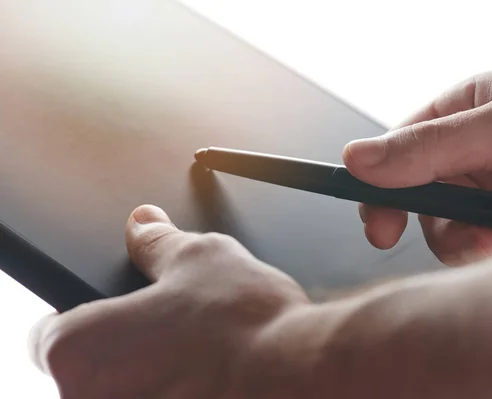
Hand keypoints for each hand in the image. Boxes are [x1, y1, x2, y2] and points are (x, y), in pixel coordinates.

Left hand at [28, 205, 309, 397]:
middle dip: (128, 350)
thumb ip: (156, 242)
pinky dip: (180, 391)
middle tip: (171, 333)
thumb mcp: (198, 258)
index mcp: (78, 350)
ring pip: (130, 392)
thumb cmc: (245, 325)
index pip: (51, 334)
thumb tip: (143, 223)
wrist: (299, 374)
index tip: (121, 316)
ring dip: (154, 376)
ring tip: (198, 356)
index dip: (91, 319)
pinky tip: (212, 378)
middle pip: (93, 370)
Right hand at [343, 71, 491, 264]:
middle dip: (421, 215)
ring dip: (459, 240)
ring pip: (442, 225)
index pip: (404, 141)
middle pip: (415, 188)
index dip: (380, 176)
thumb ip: (432, 145)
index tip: (372, 212)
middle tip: (392, 236)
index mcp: (472, 108)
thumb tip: (358, 158)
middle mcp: (477, 149)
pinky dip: (485, 255)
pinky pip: (473, 249)